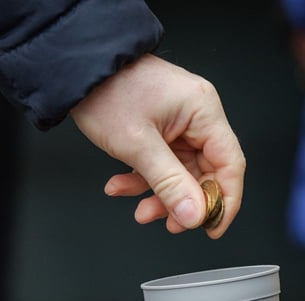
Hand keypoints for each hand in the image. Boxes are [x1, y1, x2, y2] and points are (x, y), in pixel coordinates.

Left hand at [70, 54, 244, 237]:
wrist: (75, 68)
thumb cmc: (107, 91)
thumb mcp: (138, 145)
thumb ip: (170, 183)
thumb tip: (195, 215)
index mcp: (203, 111)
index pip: (230, 164)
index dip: (225, 201)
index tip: (212, 228)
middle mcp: (196, 116)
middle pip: (205, 172)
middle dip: (184, 202)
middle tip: (170, 224)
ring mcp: (178, 123)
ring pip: (180, 173)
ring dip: (159, 195)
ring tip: (139, 210)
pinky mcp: (160, 128)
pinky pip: (161, 164)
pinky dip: (143, 179)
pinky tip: (121, 186)